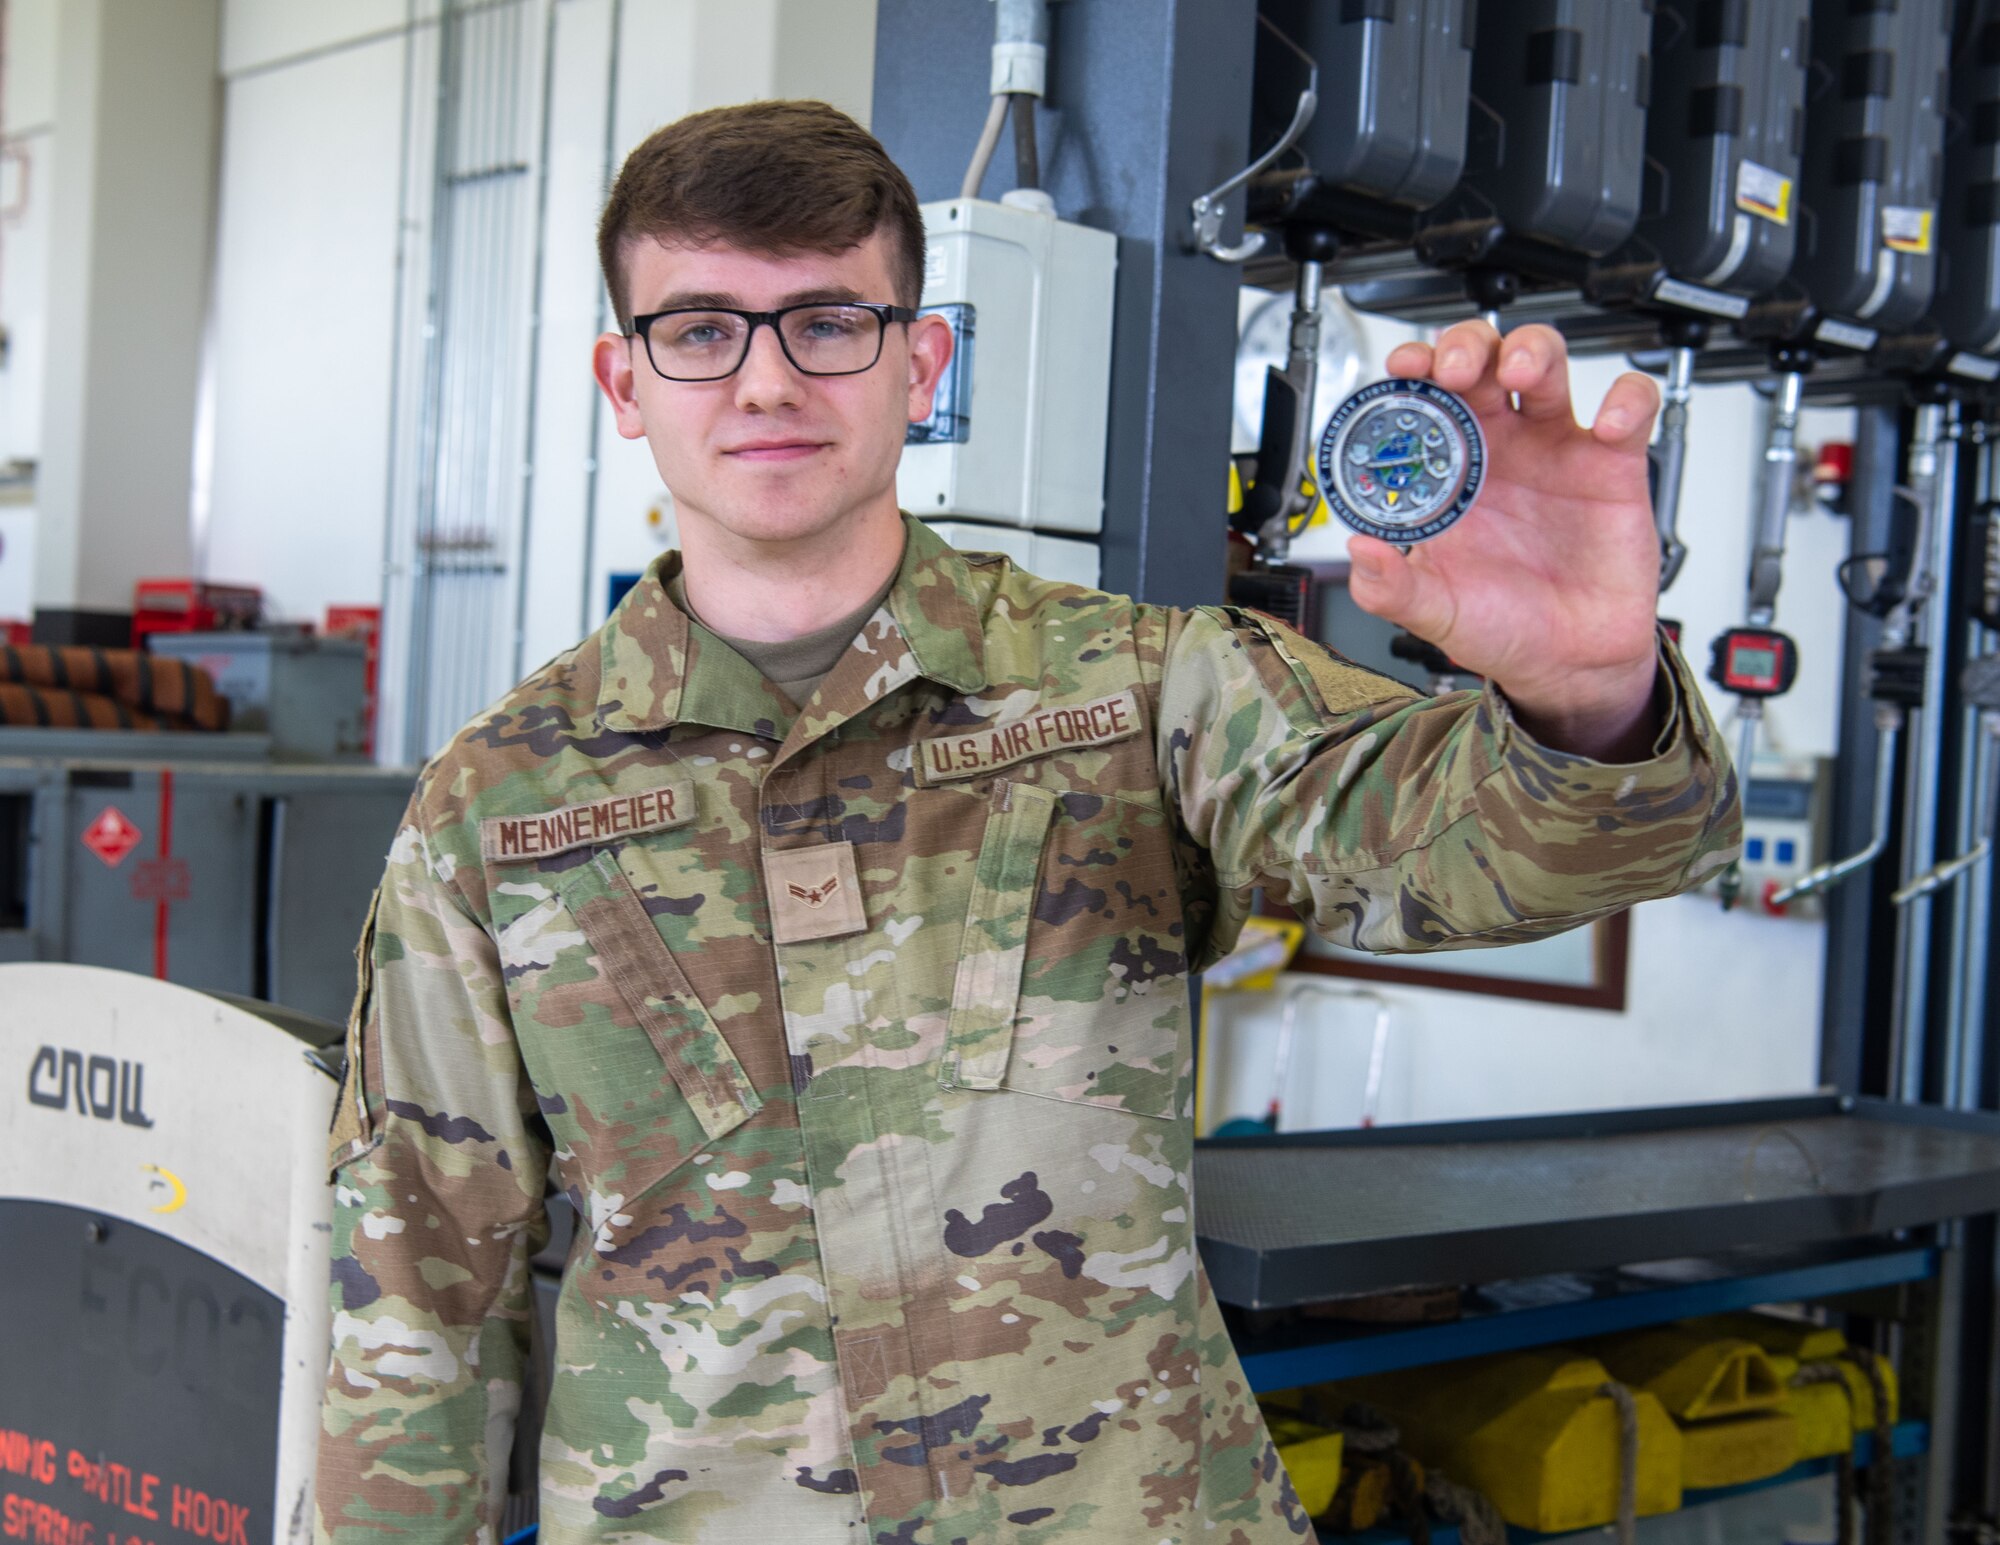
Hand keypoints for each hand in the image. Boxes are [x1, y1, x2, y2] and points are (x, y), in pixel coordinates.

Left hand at [1349, 321, 1663, 759]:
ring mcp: (1557, 449)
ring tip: (1519, 373)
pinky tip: (1607, 428)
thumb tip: (1359, 551)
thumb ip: (1391, 587)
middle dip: (1466, 346)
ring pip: (1546, 363)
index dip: (1414, 371)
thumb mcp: (1435, 611)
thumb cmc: (1503, 627)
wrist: (1569, 662)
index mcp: (1451, 472)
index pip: (1426, 398)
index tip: (1403, 370)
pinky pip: (1630, 409)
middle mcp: (1501, 448)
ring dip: (1531, 351)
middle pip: (1482, 360)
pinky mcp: (1614, 464)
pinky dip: (1625, 402)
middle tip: (1455, 369)